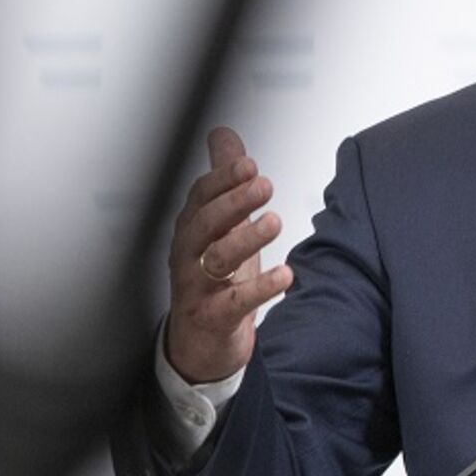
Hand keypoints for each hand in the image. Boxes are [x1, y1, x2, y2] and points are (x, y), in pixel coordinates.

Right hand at [164, 126, 292, 383]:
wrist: (200, 341)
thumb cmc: (212, 275)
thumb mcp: (220, 224)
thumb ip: (224, 180)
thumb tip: (223, 135)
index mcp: (193, 229)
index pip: (201, 198)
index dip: (222, 180)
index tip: (248, 164)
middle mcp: (190, 255)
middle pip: (203, 223)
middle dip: (232, 202)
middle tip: (263, 184)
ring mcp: (198, 287)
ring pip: (216, 259)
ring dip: (245, 238)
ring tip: (273, 221)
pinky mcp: (213, 317)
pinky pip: (233, 302)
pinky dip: (259, 288)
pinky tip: (285, 275)